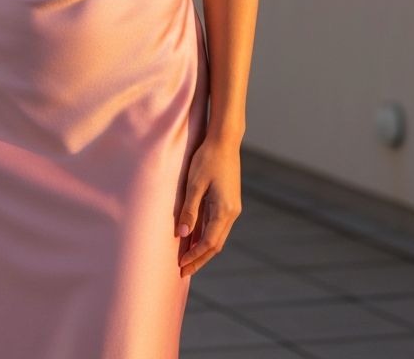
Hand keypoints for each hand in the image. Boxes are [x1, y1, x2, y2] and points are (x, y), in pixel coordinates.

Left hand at [176, 137, 241, 276]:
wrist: (224, 141)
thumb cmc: (207, 159)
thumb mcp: (195, 184)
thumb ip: (190, 210)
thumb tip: (183, 234)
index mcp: (224, 210)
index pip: (209, 242)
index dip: (195, 256)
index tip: (181, 265)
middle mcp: (232, 212)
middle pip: (216, 244)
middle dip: (200, 259)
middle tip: (183, 271)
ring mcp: (232, 207)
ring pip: (218, 236)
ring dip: (204, 249)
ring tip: (188, 259)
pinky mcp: (229, 201)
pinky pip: (218, 225)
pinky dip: (207, 236)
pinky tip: (196, 239)